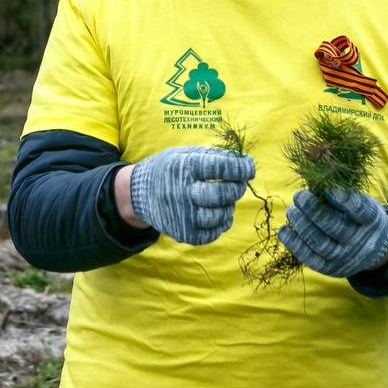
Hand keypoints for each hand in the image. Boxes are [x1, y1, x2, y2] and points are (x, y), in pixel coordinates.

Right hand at [128, 147, 255, 244]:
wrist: (138, 194)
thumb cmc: (169, 170)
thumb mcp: (185, 154)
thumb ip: (214, 156)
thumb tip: (245, 164)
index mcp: (183, 168)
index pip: (219, 167)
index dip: (239, 168)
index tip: (249, 167)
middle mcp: (182, 192)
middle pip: (222, 194)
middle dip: (237, 188)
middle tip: (238, 184)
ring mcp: (182, 215)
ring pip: (220, 216)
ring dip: (229, 207)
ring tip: (224, 199)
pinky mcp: (183, 233)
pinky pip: (212, 233)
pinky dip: (220, 223)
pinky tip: (216, 214)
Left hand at [280, 188, 387, 277]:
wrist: (373, 250)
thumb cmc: (359, 217)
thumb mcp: (361, 202)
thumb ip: (342, 193)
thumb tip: (314, 178)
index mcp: (371, 221)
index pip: (361, 211)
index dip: (345, 199)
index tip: (329, 188)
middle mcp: (360, 241)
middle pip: (336, 227)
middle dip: (314, 210)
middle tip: (299, 195)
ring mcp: (346, 258)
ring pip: (320, 244)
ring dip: (302, 225)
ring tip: (292, 211)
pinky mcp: (330, 269)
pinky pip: (310, 258)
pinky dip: (294, 244)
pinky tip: (284, 231)